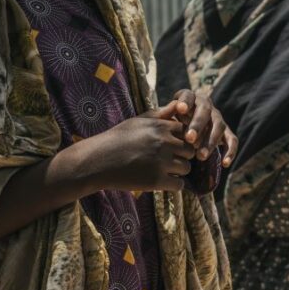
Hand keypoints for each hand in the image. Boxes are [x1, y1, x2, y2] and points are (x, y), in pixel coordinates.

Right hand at [79, 102, 196, 191]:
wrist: (98, 160)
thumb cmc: (117, 139)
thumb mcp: (138, 121)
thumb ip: (160, 114)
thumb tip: (178, 105)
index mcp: (160, 127)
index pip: (187, 132)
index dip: (181, 139)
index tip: (171, 145)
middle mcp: (164, 143)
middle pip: (190, 150)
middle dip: (182, 155)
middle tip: (168, 160)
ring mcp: (161, 162)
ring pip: (187, 167)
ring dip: (178, 170)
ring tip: (163, 170)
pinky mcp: (156, 180)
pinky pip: (179, 184)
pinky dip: (173, 184)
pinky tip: (161, 181)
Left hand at [167, 89, 237, 166]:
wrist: (185, 125)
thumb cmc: (171, 120)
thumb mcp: (165, 116)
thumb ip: (164, 114)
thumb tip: (164, 114)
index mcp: (190, 97)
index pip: (188, 96)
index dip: (185, 102)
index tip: (180, 109)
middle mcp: (206, 105)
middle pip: (205, 111)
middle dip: (198, 125)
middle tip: (189, 139)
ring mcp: (218, 118)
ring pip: (218, 127)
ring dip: (211, 141)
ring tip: (200, 156)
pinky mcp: (226, 132)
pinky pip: (232, 140)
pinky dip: (230, 152)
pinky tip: (225, 164)